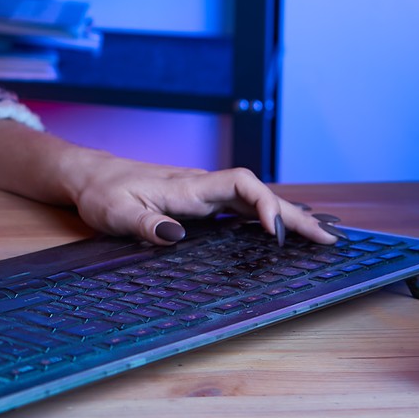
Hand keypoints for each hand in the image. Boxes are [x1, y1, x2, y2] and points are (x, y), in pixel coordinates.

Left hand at [63, 149, 336, 246]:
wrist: (91, 177)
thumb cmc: (103, 193)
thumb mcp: (115, 211)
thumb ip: (144, 223)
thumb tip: (175, 235)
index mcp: (189, 186)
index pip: (241, 184)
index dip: (265, 203)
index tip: (277, 231)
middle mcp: (203, 187)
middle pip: (259, 194)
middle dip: (294, 215)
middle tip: (327, 240)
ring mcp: (204, 195)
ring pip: (255, 202)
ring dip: (288, 217)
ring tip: (320, 239)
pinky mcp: (200, 204)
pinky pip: (242, 209)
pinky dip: (268, 219)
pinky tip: (283, 234)